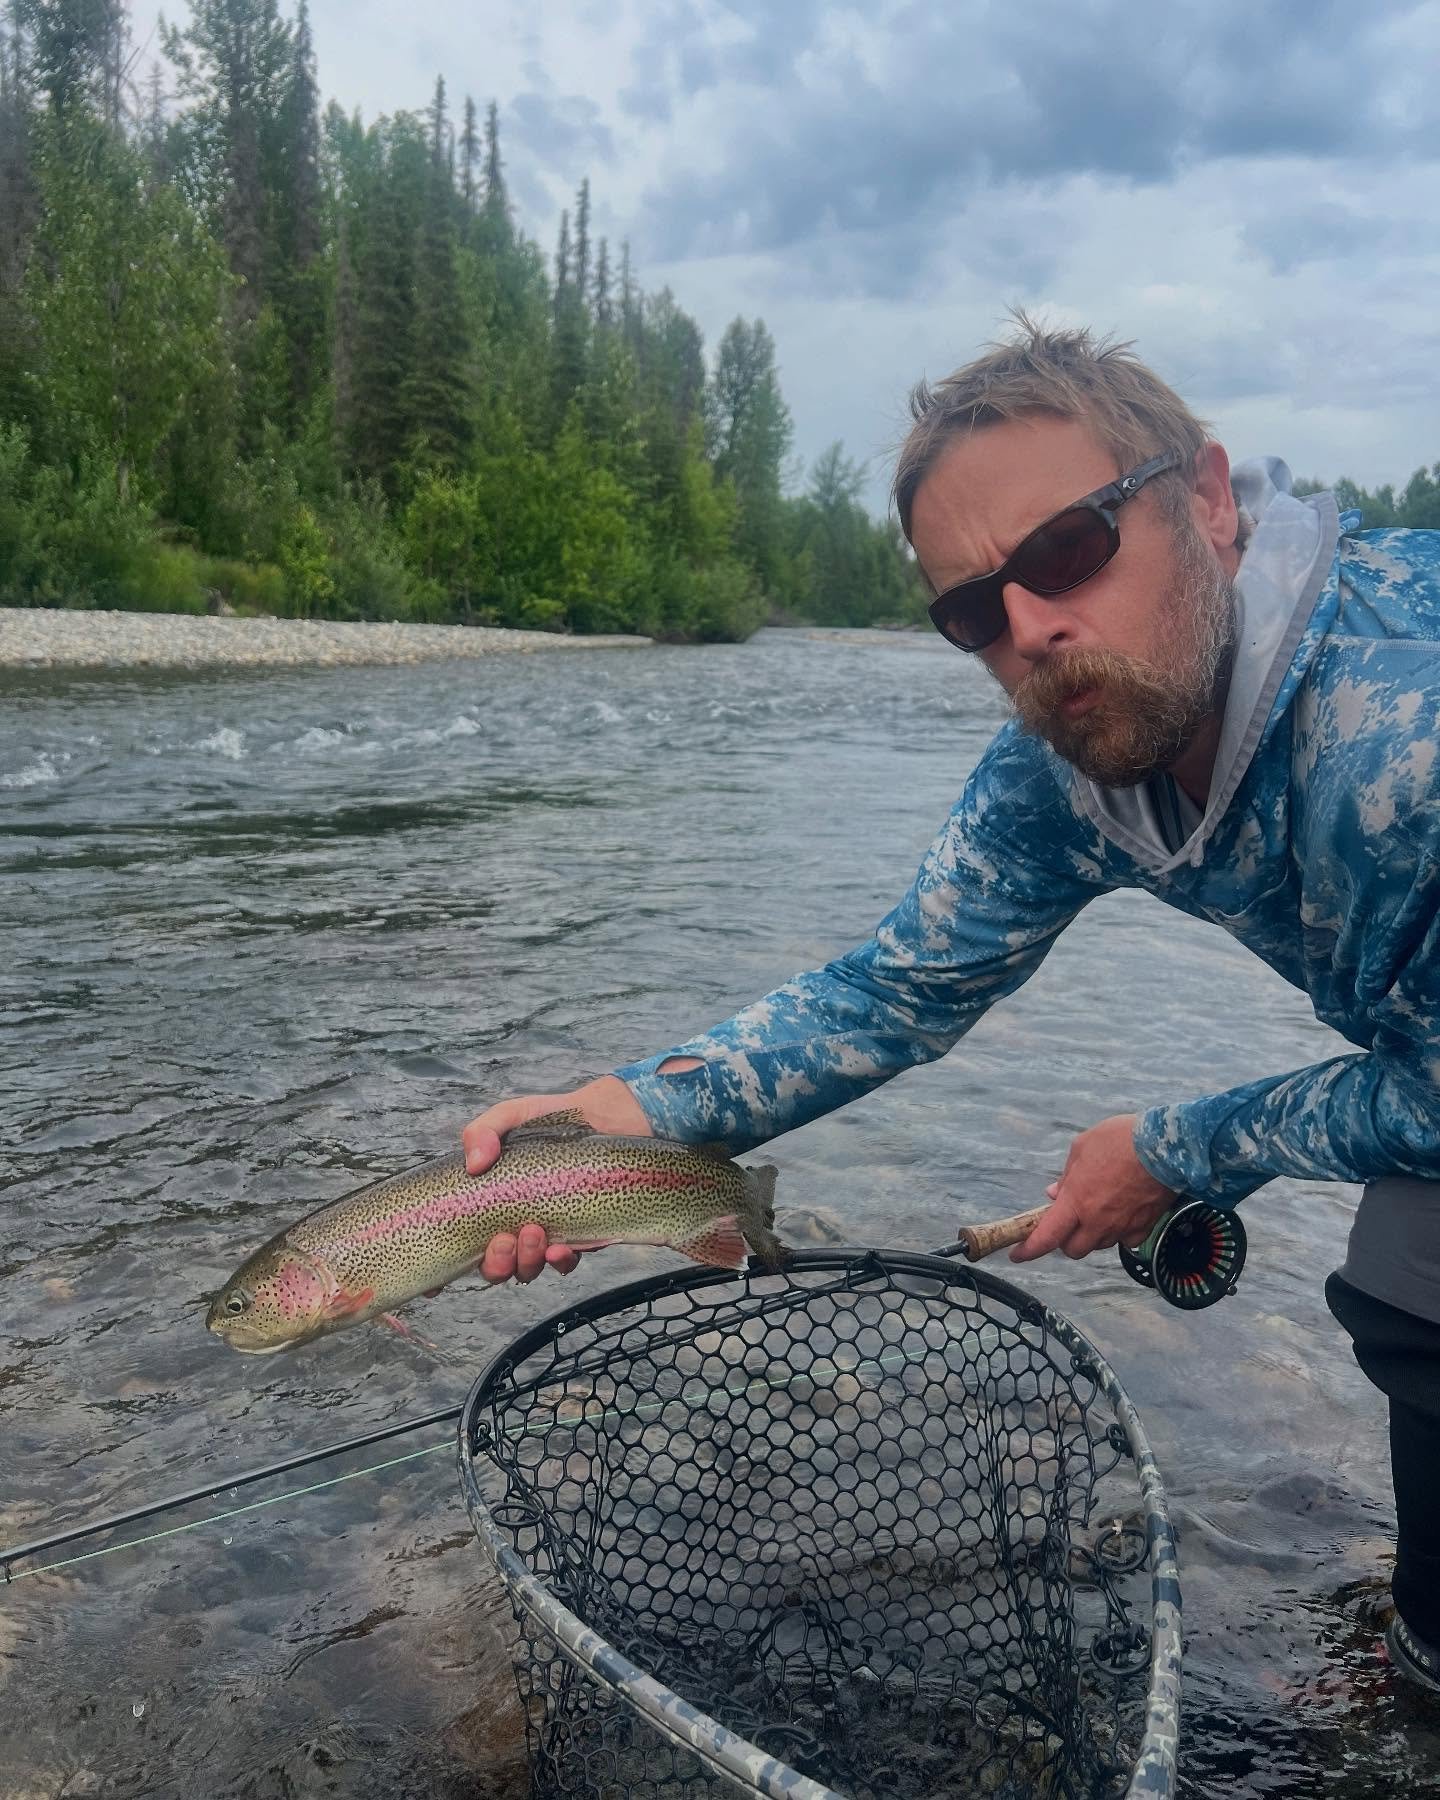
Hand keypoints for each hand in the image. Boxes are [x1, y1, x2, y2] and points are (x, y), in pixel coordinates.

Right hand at [463, 1076, 652, 1283]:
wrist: (604, 1117)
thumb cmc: (548, 1120)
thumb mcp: (509, 1117)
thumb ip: (483, 1132)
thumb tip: (474, 1164)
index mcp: (492, 1207)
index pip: (465, 1247)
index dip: (452, 1269)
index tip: (450, 1270)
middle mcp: (516, 1226)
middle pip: (496, 1267)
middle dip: (496, 1263)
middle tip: (504, 1238)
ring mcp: (549, 1235)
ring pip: (528, 1269)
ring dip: (526, 1261)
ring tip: (534, 1231)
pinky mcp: (581, 1236)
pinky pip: (566, 1264)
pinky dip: (559, 1262)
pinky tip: (560, 1248)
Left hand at [1009, 1114, 1174, 1263]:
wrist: (1164, 1147)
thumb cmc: (1119, 1140)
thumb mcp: (1081, 1148)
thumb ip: (1066, 1176)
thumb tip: (1055, 1193)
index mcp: (1075, 1201)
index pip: (1047, 1237)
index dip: (1029, 1250)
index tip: (1018, 1254)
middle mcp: (1096, 1221)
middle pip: (1074, 1249)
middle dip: (1066, 1240)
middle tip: (1068, 1222)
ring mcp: (1121, 1227)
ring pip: (1099, 1245)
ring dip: (1092, 1235)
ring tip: (1098, 1210)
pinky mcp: (1143, 1228)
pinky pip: (1125, 1240)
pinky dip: (1119, 1233)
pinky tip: (1121, 1214)